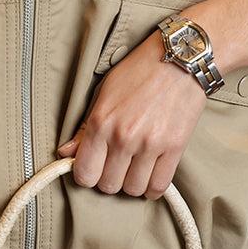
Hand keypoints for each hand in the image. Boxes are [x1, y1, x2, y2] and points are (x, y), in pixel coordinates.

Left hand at [56, 31, 207, 195]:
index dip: (88, 176)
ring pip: (133, 189)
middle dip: (110, 180)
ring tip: (135, 169)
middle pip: (108, 186)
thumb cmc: (140, 71)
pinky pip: (159, 185)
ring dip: (132, 183)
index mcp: (101, 122)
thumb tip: (66, 153)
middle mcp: (123, 137)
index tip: (95, 169)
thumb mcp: (104, 93)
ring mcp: (150, 144)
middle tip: (116, 167)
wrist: (181, 59)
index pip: (85, 173)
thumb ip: (85, 128)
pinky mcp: (175, 147)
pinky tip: (151, 175)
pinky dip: (153, 187)